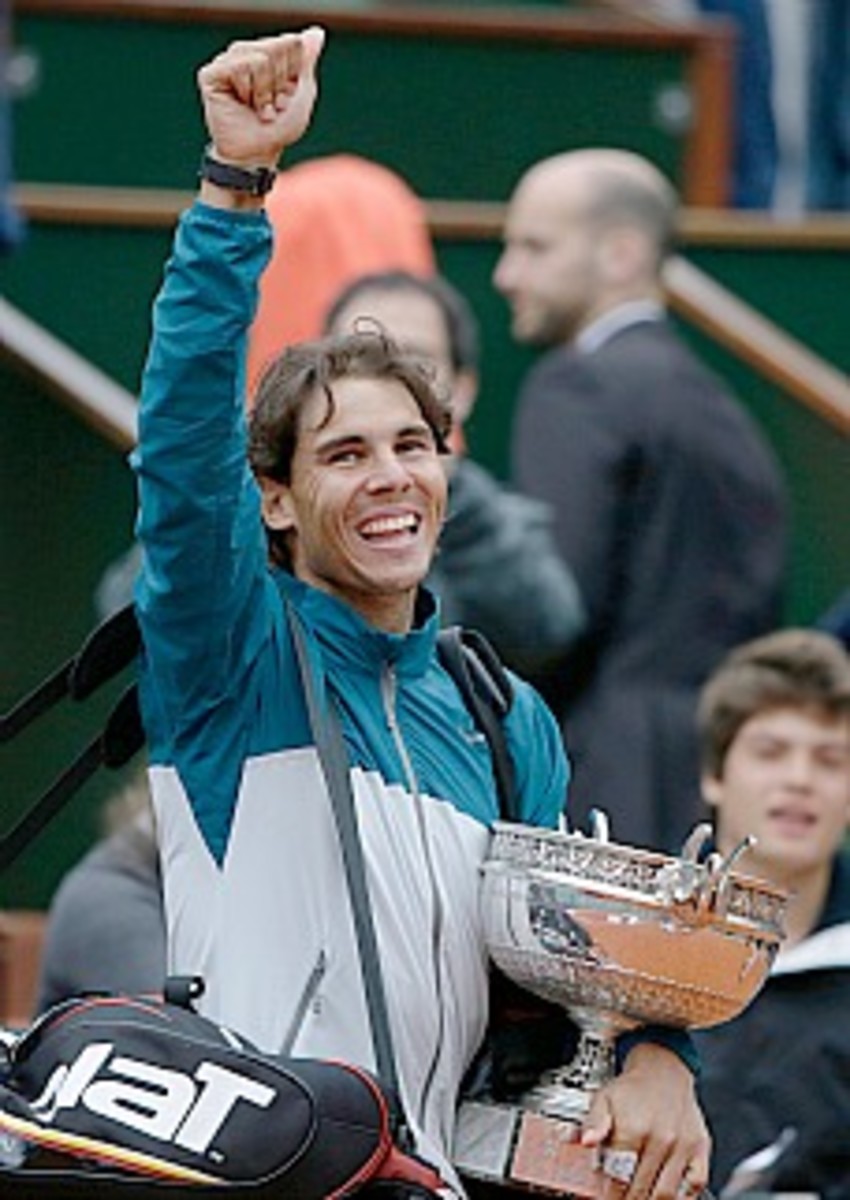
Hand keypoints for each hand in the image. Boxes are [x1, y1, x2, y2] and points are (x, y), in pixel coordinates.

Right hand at [197, 27, 324, 169]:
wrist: (256, 154)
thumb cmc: (279, 128)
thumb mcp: (302, 94)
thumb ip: (307, 62)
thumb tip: (317, 32)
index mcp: (267, 54)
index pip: (291, 43)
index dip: (293, 75)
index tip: (286, 97)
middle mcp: (246, 53)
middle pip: (275, 48)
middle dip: (279, 84)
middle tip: (271, 105)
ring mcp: (227, 62)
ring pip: (258, 58)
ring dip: (264, 92)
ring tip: (258, 108)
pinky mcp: (211, 74)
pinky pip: (239, 67)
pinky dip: (247, 91)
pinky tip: (242, 103)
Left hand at [581, 1043, 710, 1198]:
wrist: (663, 1070)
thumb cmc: (632, 1089)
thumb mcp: (603, 1099)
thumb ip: (593, 1122)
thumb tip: (585, 1141)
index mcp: (634, 1127)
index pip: (619, 1176)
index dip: (609, 1192)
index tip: (604, 1195)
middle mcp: (661, 1138)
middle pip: (642, 1188)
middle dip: (628, 1199)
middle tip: (620, 1197)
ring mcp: (683, 1146)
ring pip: (667, 1193)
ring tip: (639, 1198)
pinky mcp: (700, 1149)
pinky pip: (695, 1184)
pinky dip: (682, 1197)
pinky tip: (668, 1196)